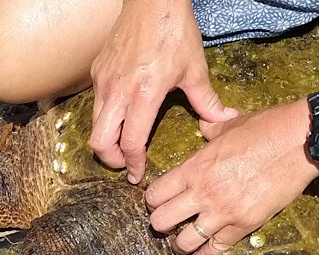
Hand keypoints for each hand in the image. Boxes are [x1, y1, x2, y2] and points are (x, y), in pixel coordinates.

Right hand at [89, 0, 235, 182]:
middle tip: (124, 163)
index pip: (130, 142)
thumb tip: (223, 119)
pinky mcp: (97, 72)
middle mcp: (119, 91)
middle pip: (99, 141)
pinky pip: (96, 103)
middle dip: (110, 159)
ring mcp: (104, 81)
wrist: (151, 1)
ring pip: (94, 124)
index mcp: (144, 94)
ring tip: (120, 144)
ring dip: (105, 139)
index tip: (137, 174)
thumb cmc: (174, 32)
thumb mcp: (195, 69)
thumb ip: (207, 101)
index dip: (132, 164)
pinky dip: (105, 116)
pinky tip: (121, 114)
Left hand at [145, 101, 318, 254]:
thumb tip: (204, 125)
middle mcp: (202, 193)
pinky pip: (216, 249)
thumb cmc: (265, 129)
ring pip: (184, 241)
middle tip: (165, 222)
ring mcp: (223, 212)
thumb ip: (209, 131)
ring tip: (180, 243)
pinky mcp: (244, 224)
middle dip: (159, 223)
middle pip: (161, 221)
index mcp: (194, 168)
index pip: (155, 193)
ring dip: (179, 244)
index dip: (152, 200)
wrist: (300, 141)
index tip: (156, 202)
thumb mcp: (228, 126)